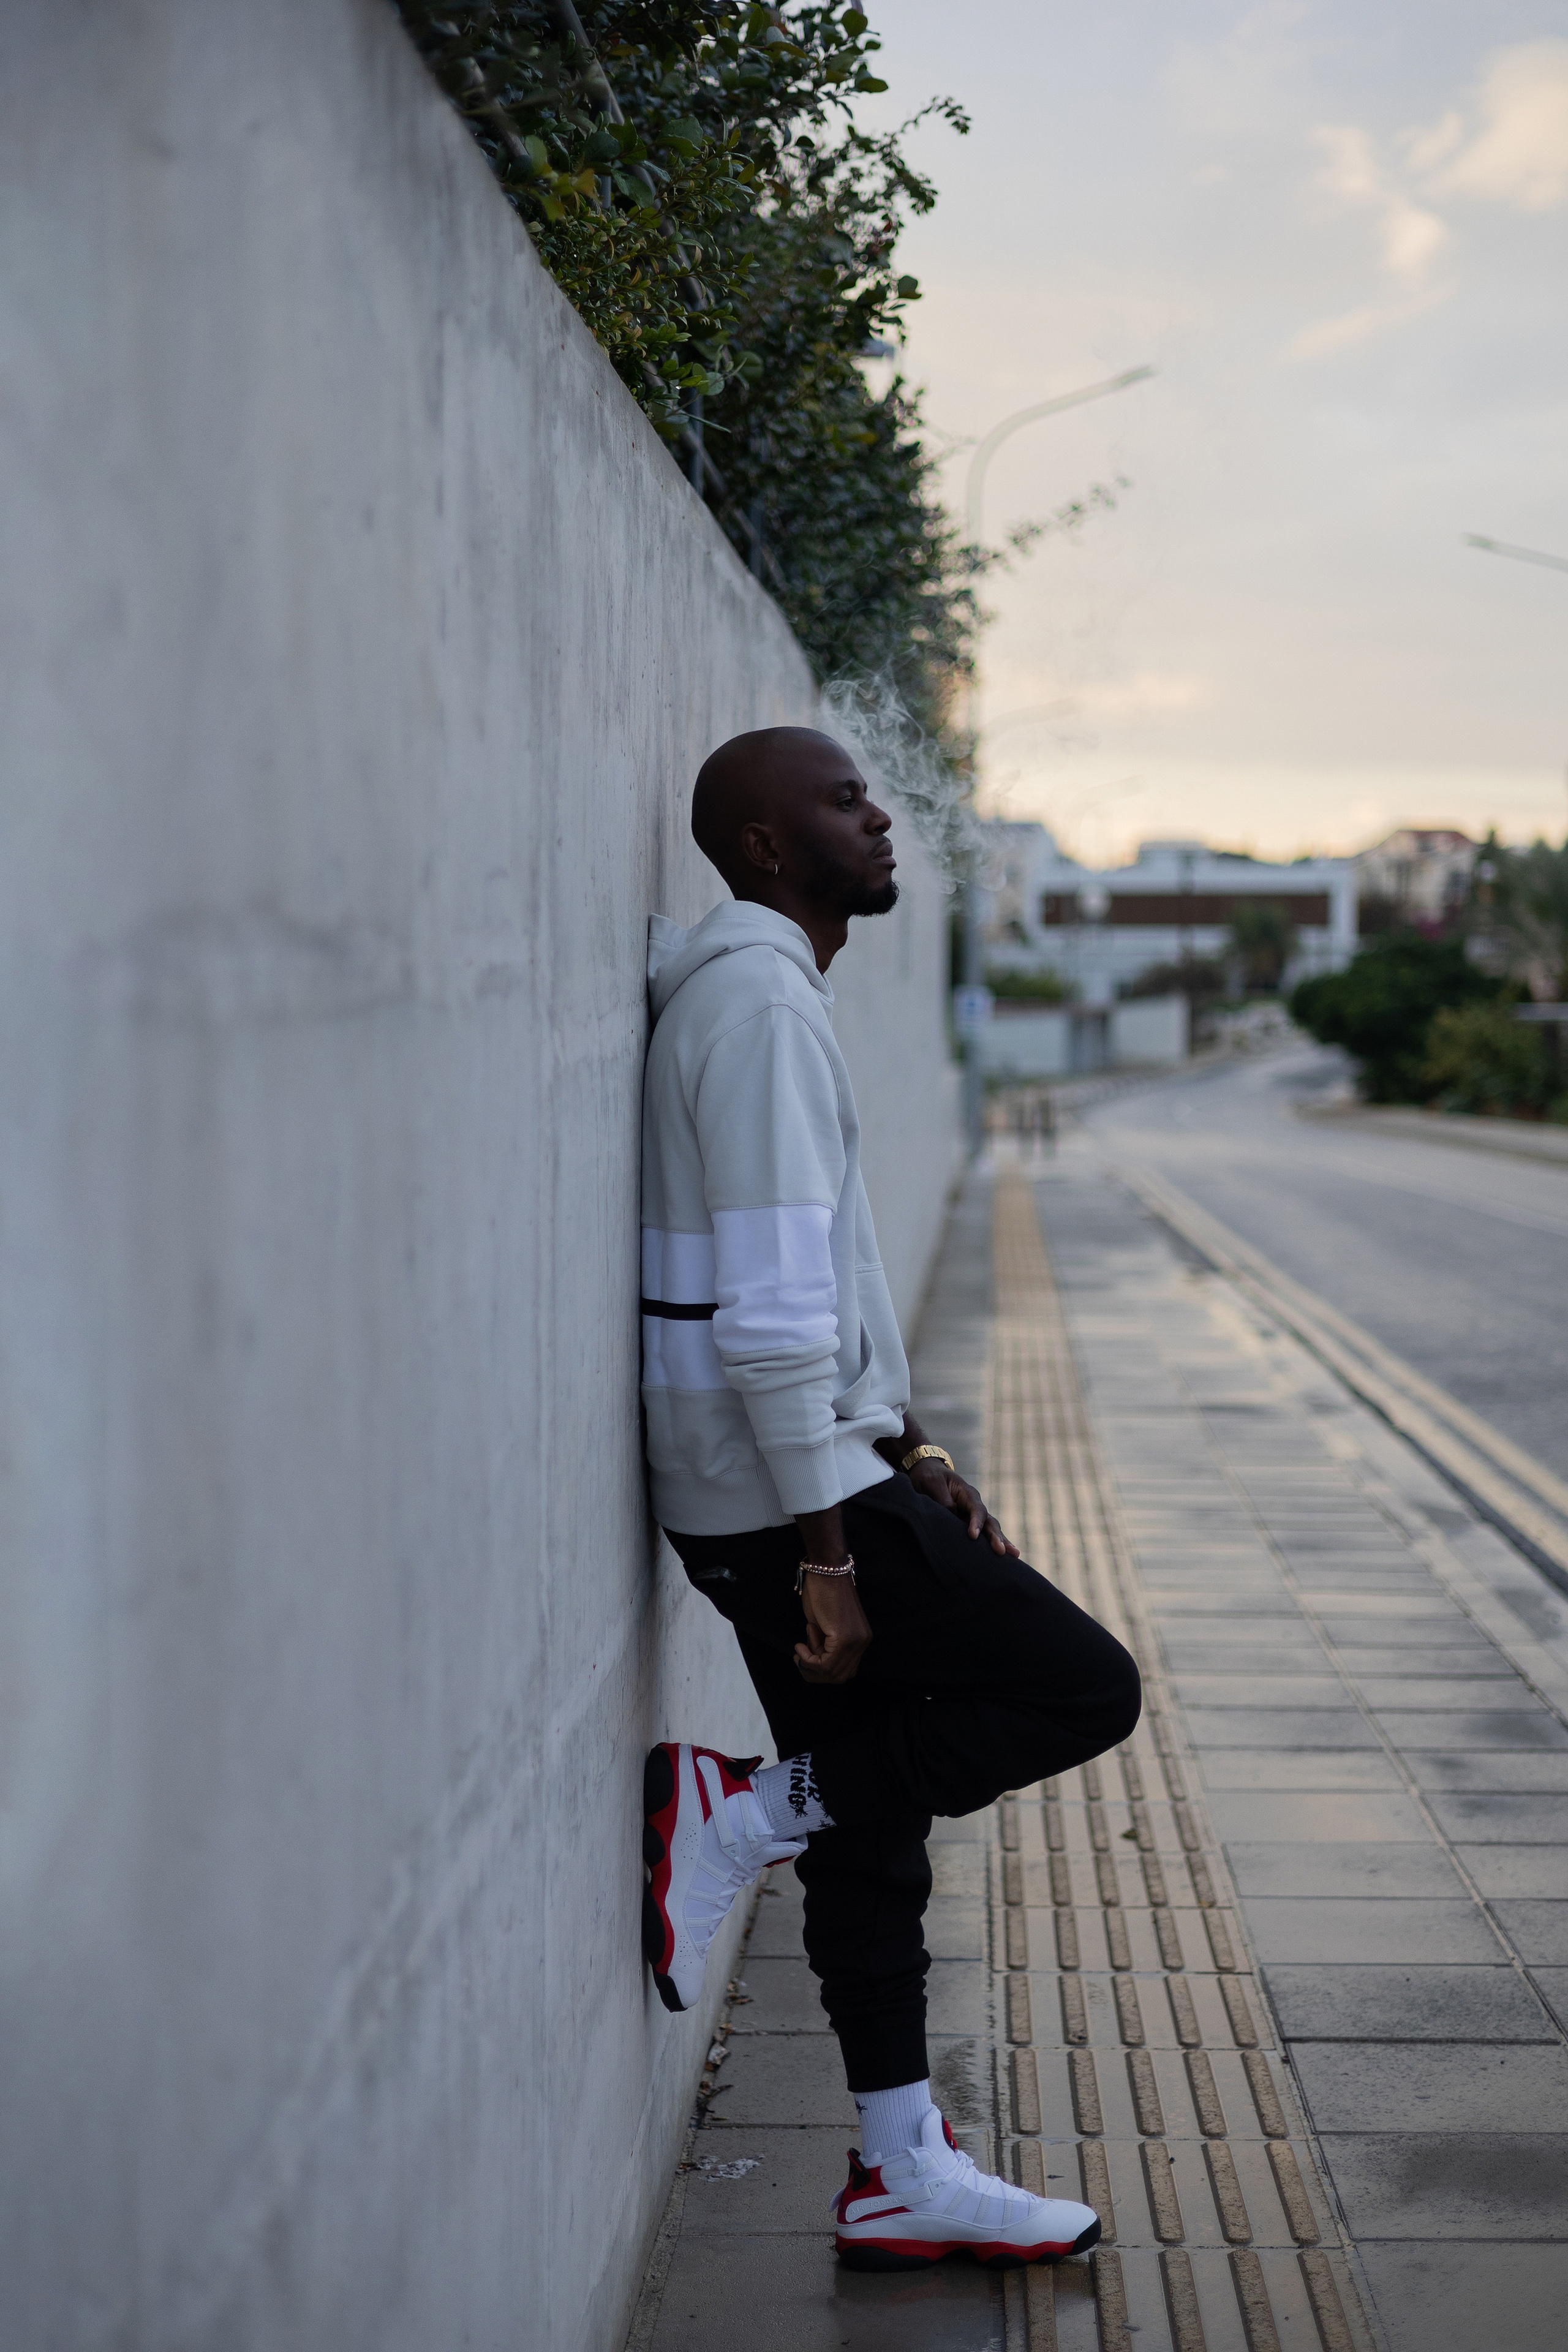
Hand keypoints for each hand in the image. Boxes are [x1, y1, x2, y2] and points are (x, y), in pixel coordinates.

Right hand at [794, 1572, 872, 1684]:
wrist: (826, 1570)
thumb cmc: (822, 1591)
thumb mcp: (825, 1625)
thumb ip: (827, 1644)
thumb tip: (817, 1659)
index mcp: (861, 1639)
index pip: (845, 1670)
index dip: (821, 1667)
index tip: (806, 1650)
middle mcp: (862, 1642)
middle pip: (840, 1677)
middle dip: (815, 1671)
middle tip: (801, 1656)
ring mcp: (856, 1641)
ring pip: (832, 1673)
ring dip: (811, 1664)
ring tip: (802, 1646)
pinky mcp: (846, 1639)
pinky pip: (825, 1664)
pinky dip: (808, 1659)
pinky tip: (800, 1646)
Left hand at [905, 1457, 1019, 1556]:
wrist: (928, 1474)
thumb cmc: (930, 1477)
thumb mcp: (932, 1482)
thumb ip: (942, 1497)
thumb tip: (953, 1514)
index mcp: (967, 1493)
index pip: (976, 1508)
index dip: (977, 1522)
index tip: (973, 1536)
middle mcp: (974, 1505)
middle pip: (989, 1521)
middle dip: (996, 1536)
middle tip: (1002, 1551)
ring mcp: (973, 1516)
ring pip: (990, 1529)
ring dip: (1000, 1542)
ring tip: (1014, 1555)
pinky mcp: (968, 1524)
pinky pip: (982, 1535)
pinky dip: (991, 1545)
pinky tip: (1003, 1555)